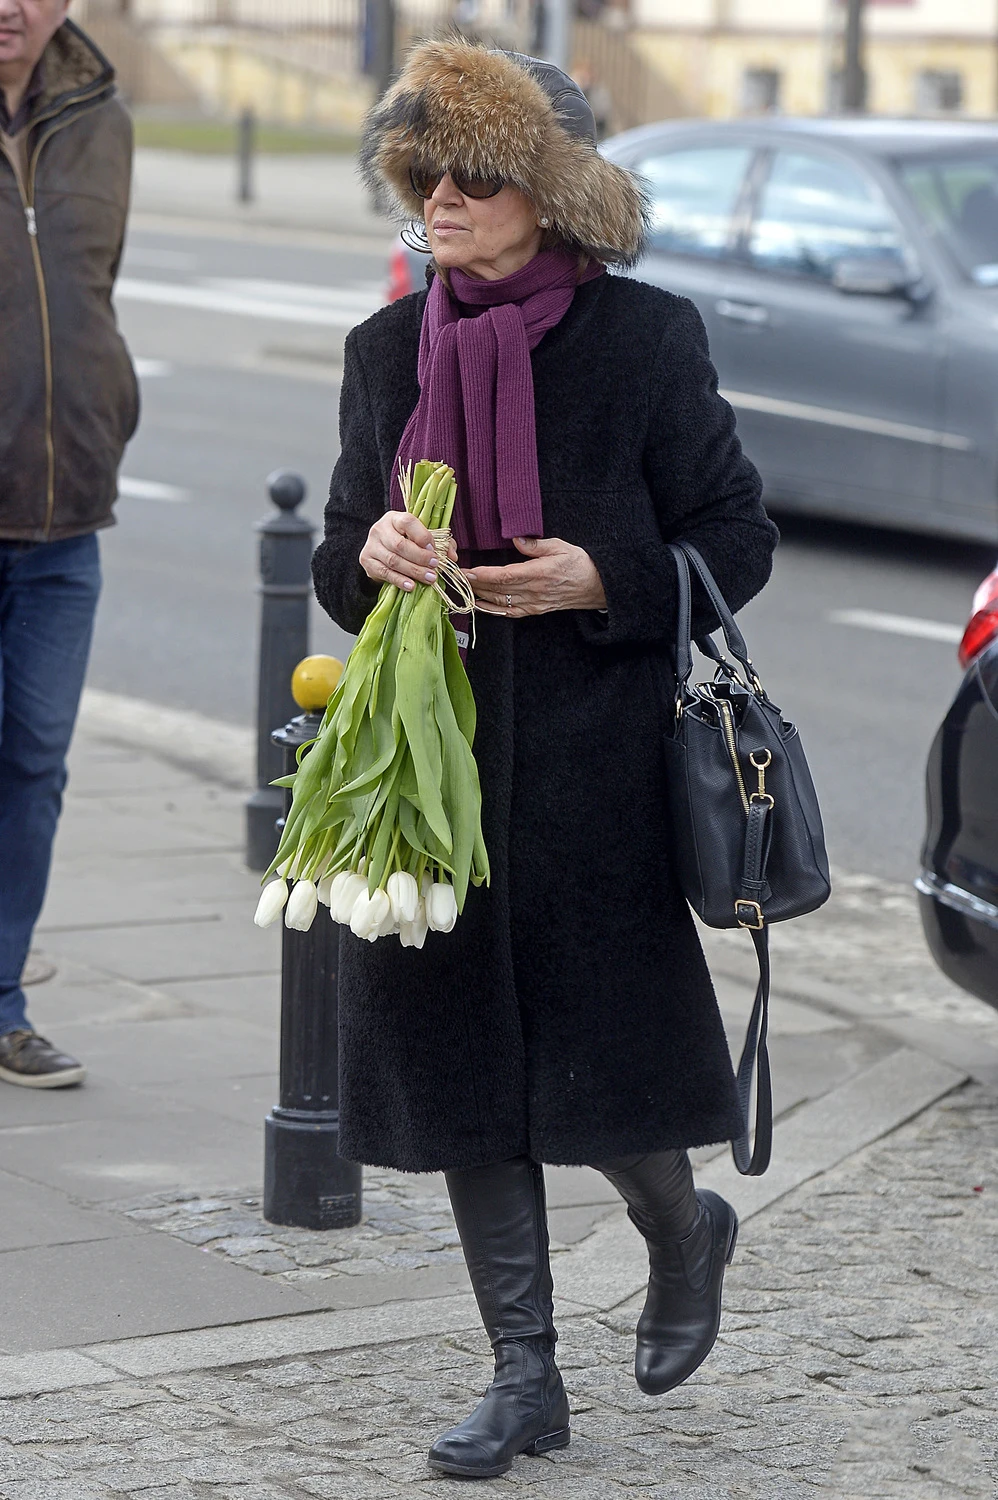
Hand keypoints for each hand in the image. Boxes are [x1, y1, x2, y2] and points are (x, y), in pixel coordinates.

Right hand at [359, 511, 456, 591]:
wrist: (381, 551)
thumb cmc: (407, 542)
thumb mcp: (422, 538)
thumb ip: (440, 543)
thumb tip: (452, 556)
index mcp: (395, 518)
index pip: (408, 522)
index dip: (423, 536)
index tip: (434, 550)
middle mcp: (380, 529)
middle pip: (400, 544)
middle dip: (420, 558)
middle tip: (435, 567)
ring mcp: (371, 545)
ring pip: (393, 560)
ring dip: (413, 571)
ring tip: (429, 579)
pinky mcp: (366, 561)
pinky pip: (384, 573)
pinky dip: (399, 580)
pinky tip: (411, 586)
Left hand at [465, 536, 606, 616]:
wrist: (596, 586)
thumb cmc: (580, 563)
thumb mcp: (560, 547)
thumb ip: (536, 545)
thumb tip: (517, 539)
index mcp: (538, 574)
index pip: (504, 576)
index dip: (483, 575)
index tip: (466, 571)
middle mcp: (533, 592)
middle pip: (497, 590)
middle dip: (474, 583)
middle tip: (455, 576)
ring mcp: (533, 604)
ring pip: (499, 602)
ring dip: (479, 596)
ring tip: (462, 588)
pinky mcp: (534, 610)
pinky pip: (508, 613)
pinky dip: (491, 610)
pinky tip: (479, 604)